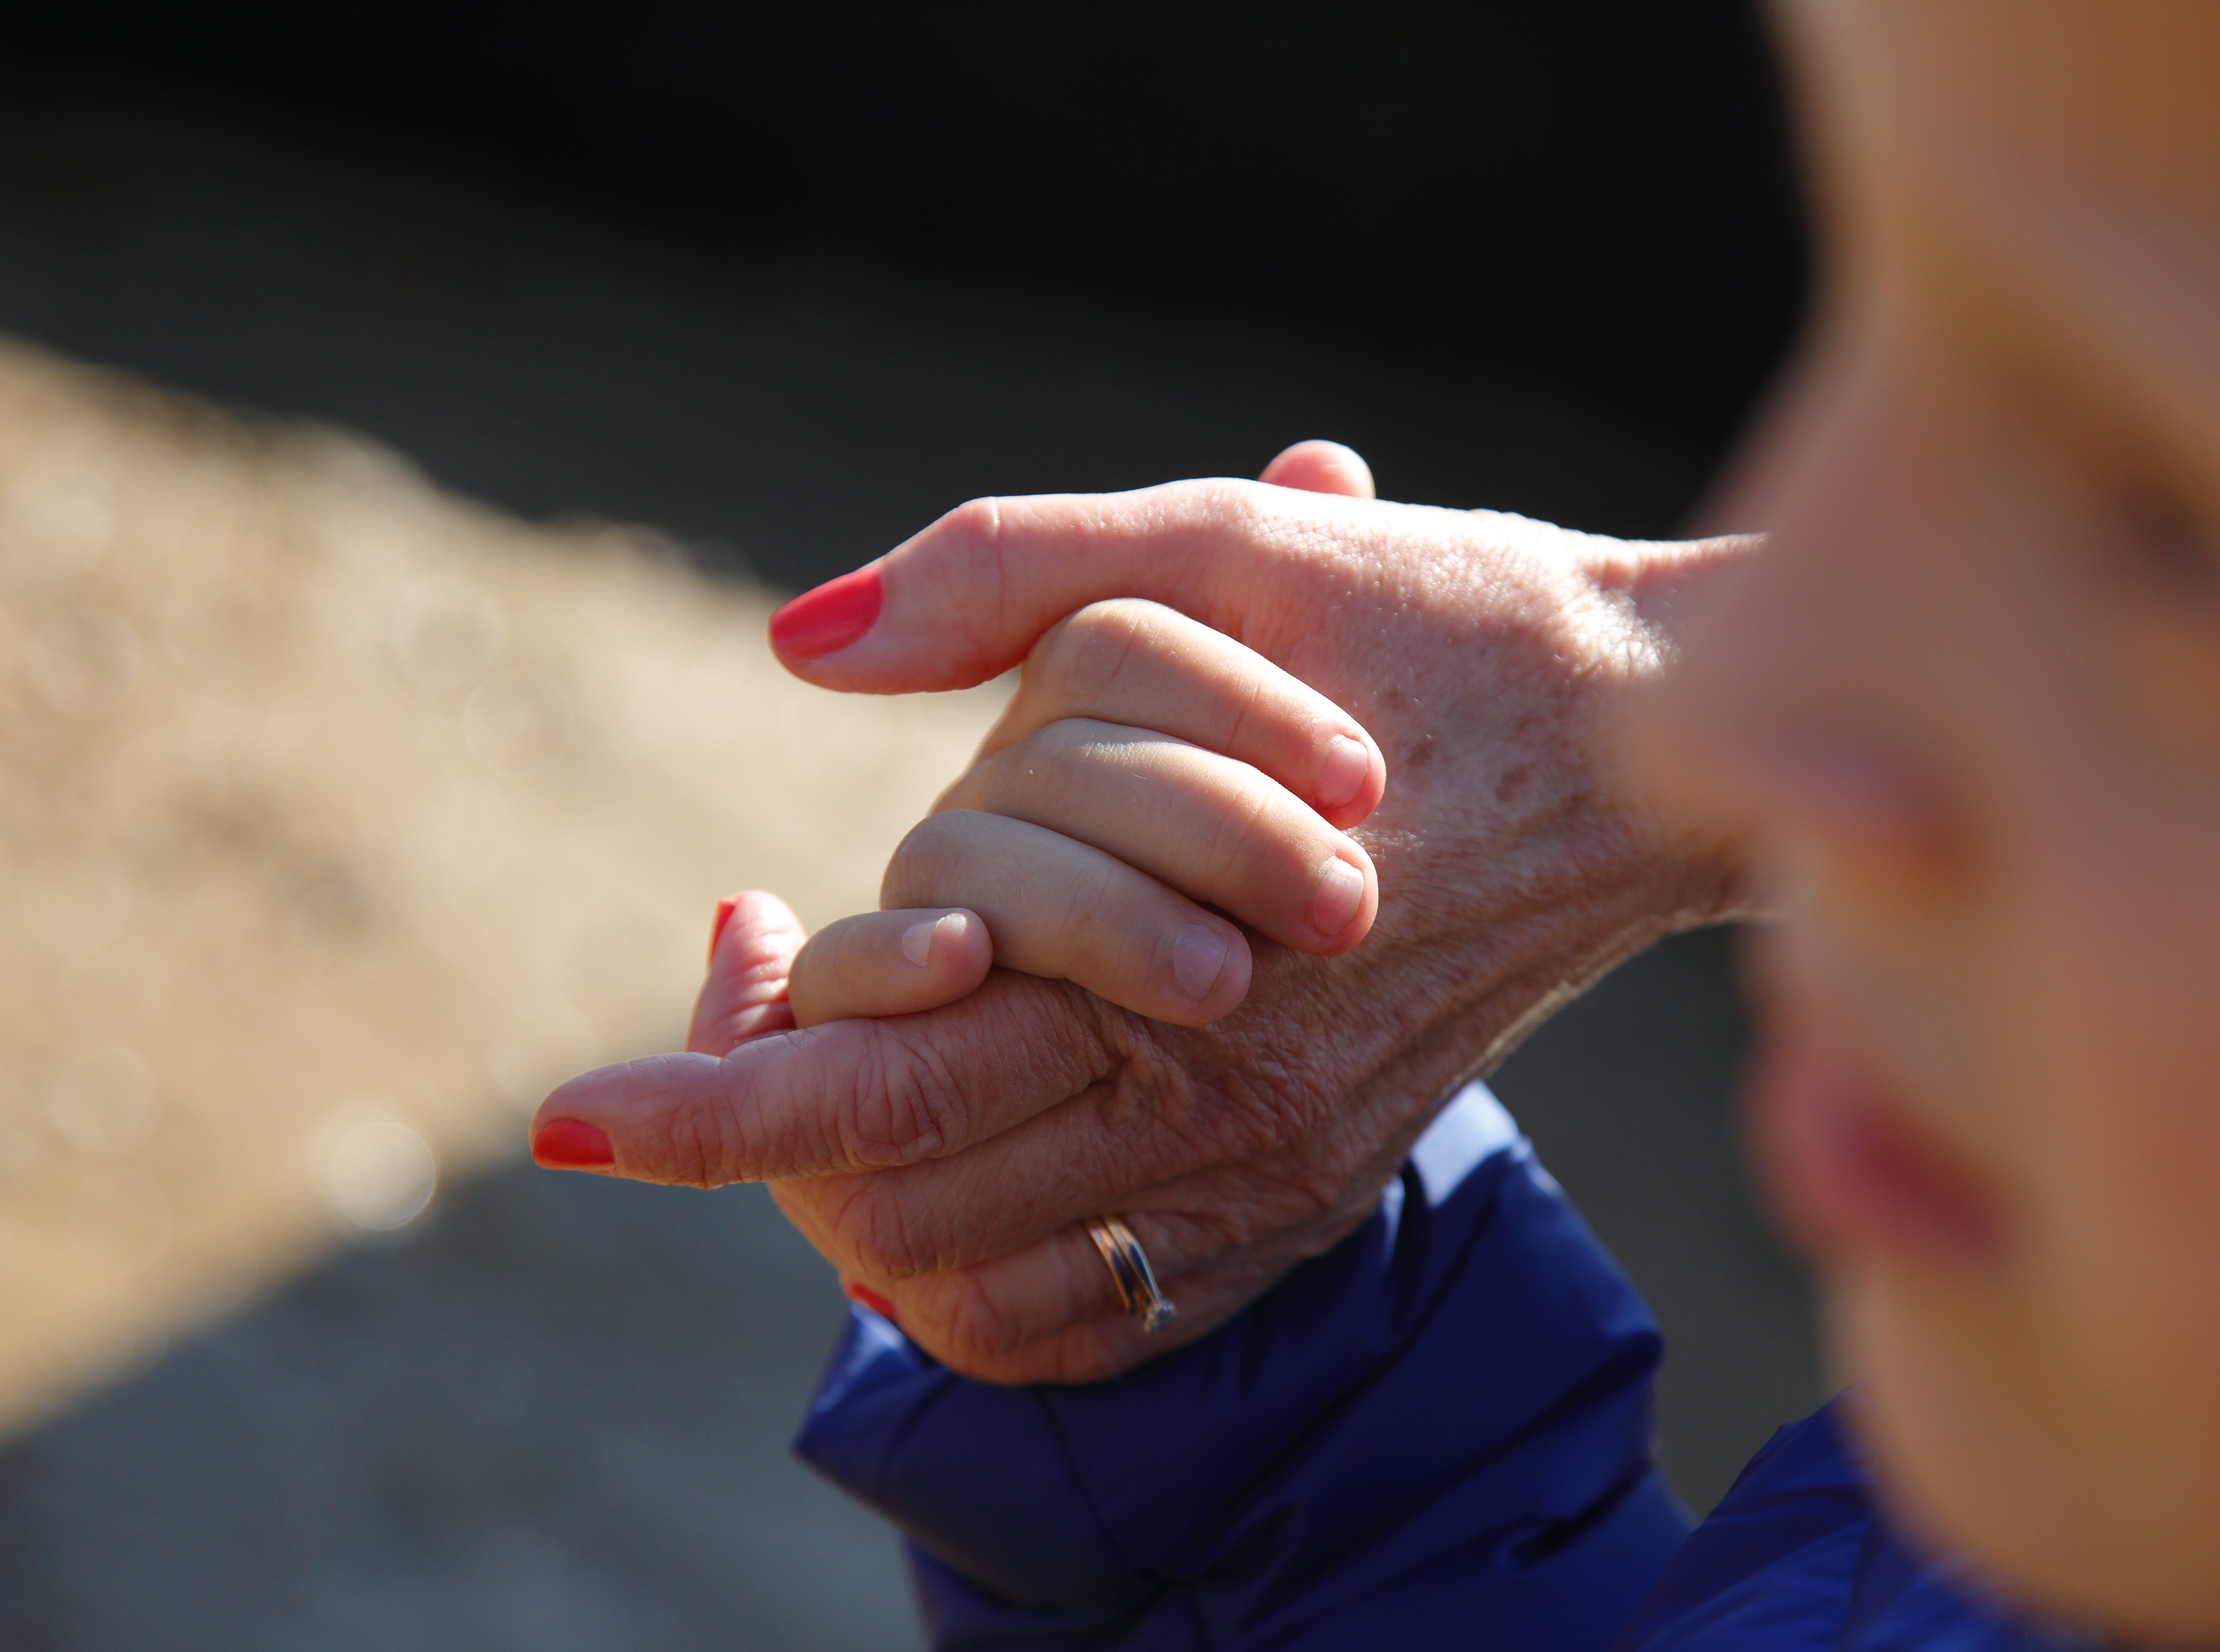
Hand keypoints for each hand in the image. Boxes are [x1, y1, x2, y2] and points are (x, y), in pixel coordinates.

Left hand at [538, 442, 1753, 1381]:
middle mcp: (1217, 1110)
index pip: (874, 1084)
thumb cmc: (1448, 624)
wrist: (1650, 749)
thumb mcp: (1226, 544)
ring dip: (851, 1199)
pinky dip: (974, 1266)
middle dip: (748, 1142)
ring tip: (802, 1061)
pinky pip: (1092, 1313)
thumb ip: (1003, 572)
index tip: (569, 1121)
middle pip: (899, 1199)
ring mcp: (1270, 1174)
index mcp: (1171, 964)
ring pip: (976, 1272)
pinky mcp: (1311, 1194)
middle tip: (678, 1045)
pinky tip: (941, 1140)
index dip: (702, 1108)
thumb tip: (799, 645)